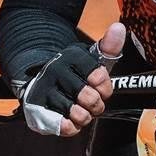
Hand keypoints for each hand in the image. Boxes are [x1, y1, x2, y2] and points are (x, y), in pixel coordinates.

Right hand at [20, 22, 126, 136]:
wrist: (38, 82)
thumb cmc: (72, 74)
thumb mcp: (91, 59)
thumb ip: (109, 46)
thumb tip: (119, 28)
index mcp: (71, 57)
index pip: (100, 78)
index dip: (105, 89)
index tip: (100, 88)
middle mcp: (56, 71)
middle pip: (91, 99)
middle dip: (96, 105)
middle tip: (91, 102)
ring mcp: (44, 90)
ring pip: (79, 115)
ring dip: (84, 117)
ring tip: (79, 109)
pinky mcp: (36, 109)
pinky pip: (65, 127)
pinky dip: (72, 126)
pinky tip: (68, 117)